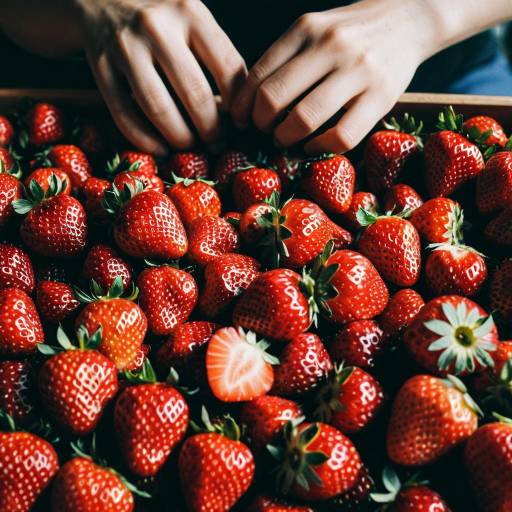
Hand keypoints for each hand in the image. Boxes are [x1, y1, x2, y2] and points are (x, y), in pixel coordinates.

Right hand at [77, 0, 245, 153]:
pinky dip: (145, 139)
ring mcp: (124, 47)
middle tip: (216, 143)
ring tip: (190, 146)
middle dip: (210, 129)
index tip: (240, 122)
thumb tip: (238, 108)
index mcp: (189, 12)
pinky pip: (124, 114)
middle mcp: (156, 27)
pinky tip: (160, 149)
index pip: (227, 68)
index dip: (238, 104)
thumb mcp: (191, 17)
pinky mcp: (99, 66)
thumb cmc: (159, 15)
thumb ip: (214, 52)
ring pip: (159, 108)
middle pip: (194, 94)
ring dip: (179, 138)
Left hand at [231, 0, 438, 153]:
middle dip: (260, 123)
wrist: (408, 19)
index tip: (241, 120)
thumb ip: (286, 58)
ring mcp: (358, 70)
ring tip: (284, 139)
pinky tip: (312, 145)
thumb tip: (248, 101)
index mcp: (306, 28)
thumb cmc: (351, 33)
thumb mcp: (314, 30)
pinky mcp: (381, 95)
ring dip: (285, 137)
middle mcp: (330, 45)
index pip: (258, 75)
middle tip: (264, 130)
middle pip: (274, 97)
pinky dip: (319, 147)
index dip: (242, 106)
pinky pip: (341, 135)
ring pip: (305, 118)